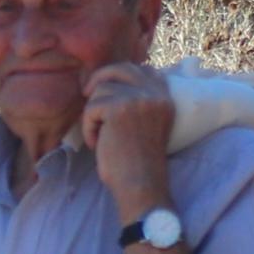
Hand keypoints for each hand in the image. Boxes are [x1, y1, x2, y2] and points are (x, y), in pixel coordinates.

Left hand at [81, 61, 175, 218]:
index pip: (144, 69)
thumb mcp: (148, 123)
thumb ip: (139, 100)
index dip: (121, 75)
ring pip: (101, 91)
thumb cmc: (139, 161)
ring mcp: (138, 99)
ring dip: (94, 113)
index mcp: (167, 97)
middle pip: (122, 69)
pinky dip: (88, 127)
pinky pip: (91, 108)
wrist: (141, 184)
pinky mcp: (119, 108)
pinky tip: (97, 143)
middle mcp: (156, 94)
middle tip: (86, 94)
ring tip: (101, 136)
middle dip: (100, 78)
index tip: (108, 88)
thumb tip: (109, 81)